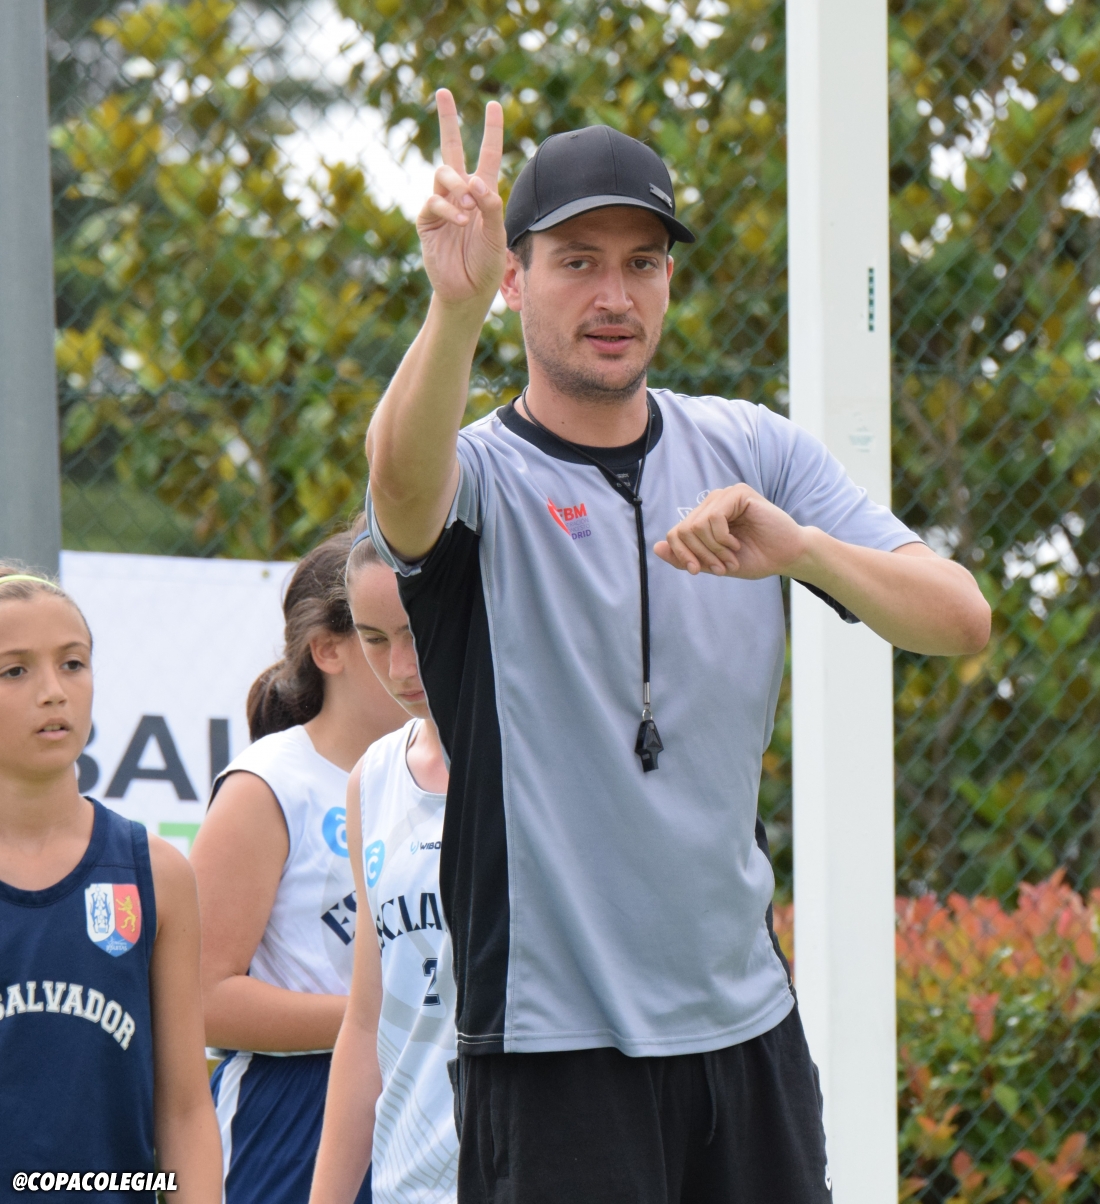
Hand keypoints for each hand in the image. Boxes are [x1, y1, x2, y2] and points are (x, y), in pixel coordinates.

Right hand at [417, 89, 505, 309]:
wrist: (467, 291)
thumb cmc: (486, 264)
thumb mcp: (497, 233)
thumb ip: (491, 205)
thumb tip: (475, 180)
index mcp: (482, 193)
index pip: (487, 155)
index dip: (492, 131)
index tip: (494, 105)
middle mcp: (460, 193)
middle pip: (451, 148)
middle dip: (447, 120)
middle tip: (444, 92)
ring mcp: (441, 204)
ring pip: (443, 173)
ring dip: (457, 184)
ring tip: (469, 206)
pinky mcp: (426, 220)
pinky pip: (433, 202)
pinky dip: (449, 209)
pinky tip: (461, 221)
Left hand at [654, 484, 812, 577]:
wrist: (787, 556)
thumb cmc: (755, 558)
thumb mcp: (714, 563)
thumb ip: (686, 557)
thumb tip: (655, 548)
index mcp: (705, 517)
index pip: (675, 533)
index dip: (682, 555)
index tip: (698, 571)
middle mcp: (712, 502)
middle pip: (684, 530)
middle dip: (701, 555)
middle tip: (721, 567)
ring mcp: (725, 495)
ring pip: (697, 525)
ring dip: (714, 549)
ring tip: (732, 556)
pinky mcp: (739, 493)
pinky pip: (714, 517)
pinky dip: (722, 538)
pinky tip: (736, 544)